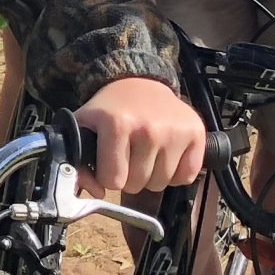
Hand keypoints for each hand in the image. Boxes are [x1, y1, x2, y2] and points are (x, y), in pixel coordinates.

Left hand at [74, 75, 205, 196]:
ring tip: (146, 153)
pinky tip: (166, 154)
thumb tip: (96, 192)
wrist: (140, 82)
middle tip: (128, 155)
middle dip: (130, 177)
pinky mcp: (196, 133)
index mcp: (117, 124)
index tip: (109, 161)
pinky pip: (186, 177)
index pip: (113, 181)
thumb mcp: (84, 127)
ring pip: (161, 184)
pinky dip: (176, 173)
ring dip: (152, 176)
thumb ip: (78, 161)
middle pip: (138, 185)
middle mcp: (148, 128)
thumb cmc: (111, 109)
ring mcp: (175, 131)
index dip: (109, 176)